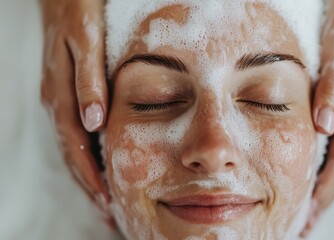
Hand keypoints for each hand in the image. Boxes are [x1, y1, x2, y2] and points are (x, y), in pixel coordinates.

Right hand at [39, 0, 113, 226]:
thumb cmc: (81, 13)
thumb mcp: (87, 42)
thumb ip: (89, 81)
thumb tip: (94, 122)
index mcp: (62, 94)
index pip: (75, 146)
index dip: (90, 176)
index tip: (106, 201)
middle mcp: (58, 101)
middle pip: (71, 153)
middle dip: (88, 185)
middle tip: (107, 213)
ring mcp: (59, 97)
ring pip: (70, 145)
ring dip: (85, 174)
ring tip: (102, 199)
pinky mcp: (64, 92)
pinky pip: (71, 130)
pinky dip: (83, 153)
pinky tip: (94, 163)